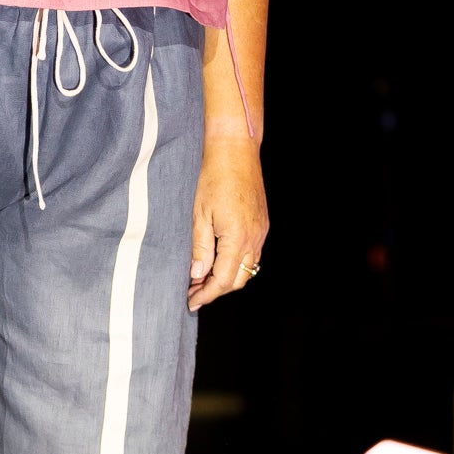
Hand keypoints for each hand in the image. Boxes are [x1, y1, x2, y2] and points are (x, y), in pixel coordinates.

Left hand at [189, 135, 267, 309]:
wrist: (235, 151)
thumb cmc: (213, 177)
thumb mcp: (199, 215)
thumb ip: (200, 248)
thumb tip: (198, 276)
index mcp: (237, 238)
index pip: (223, 280)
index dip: (206, 294)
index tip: (190, 301)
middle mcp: (254, 238)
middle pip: (239, 280)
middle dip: (216, 291)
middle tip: (193, 293)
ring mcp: (261, 231)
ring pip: (248, 268)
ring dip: (227, 278)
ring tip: (202, 279)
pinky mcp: (262, 224)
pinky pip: (252, 253)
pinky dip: (236, 263)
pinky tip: (218, 260)